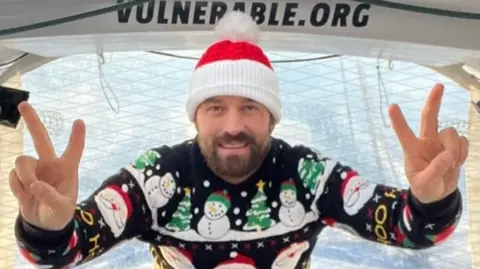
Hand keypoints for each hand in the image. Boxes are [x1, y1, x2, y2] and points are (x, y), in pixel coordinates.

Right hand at [8, 102, 85, 230]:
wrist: (44, 224)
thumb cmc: (60, 213)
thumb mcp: (62, 209)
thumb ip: (50, 197)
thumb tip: (34, 185)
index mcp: (67, 169)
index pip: (74, 150)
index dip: (77, 137)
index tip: (80, 121)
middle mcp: (50, 164)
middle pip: (40, 139)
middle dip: (32, 121)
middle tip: (23, 104)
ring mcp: (34, 170)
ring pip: (22, 161)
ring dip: (24, 175)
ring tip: (32, 190)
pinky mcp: (20, 178)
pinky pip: (12, 176)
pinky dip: (17, 187)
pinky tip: (25, 195)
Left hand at [389, 84, 468, 203]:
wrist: (438, 195)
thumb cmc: (425, 188)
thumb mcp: (424, 185)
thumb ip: (434, 171)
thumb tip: (447, 156)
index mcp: (412, 150)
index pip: (404, 133)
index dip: (398, 121)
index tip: (391, 106)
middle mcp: (426, 142)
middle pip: (429, 118)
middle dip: (434, 101)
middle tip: (438, 86)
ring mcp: (440, 143)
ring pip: (451, 132)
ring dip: (454, 148)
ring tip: (450, 165)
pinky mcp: (454, 146)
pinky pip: (463, 141)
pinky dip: (463, 152)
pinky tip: (457, 163)